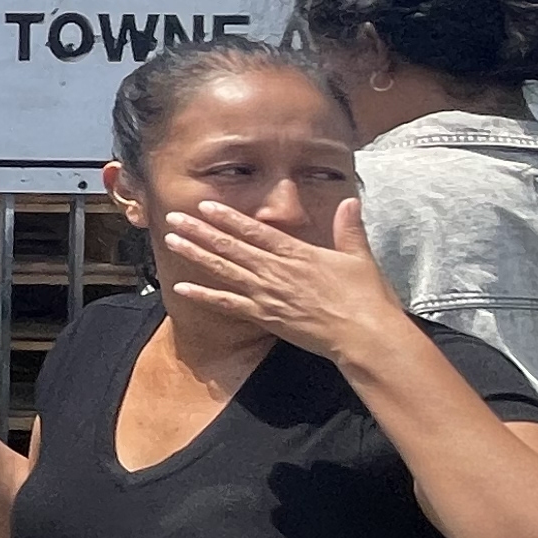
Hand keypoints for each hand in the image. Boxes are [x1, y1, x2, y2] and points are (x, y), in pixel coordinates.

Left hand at [161, 197, 409, 360]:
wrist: (364, 336)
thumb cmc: (366, 298)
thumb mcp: (359, 258)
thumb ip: (349, 229)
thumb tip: (350, 202)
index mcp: (297, 253)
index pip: (256, 230)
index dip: (228, 218)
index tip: (206, 206)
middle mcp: (276, 271)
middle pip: (231, 246)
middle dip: (200, 230)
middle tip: (174, 217)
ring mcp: (267, 294)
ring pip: (224, 270)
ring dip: (195, 255)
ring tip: (171, 241)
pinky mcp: (265, 316)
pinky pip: (227, 304)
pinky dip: (203, 296)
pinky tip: (181, 289)